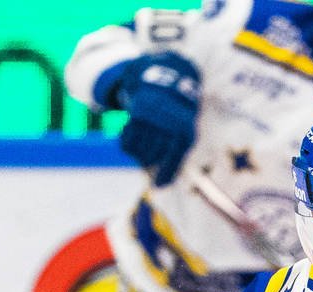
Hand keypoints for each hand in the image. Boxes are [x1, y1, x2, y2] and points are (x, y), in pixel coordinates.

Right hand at [109, 52, 200, 186]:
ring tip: (142, 146)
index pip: (173, 159)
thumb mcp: (184, 132)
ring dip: (138, 153)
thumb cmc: (175, 117)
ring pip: (139, 151)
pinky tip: (132, 139)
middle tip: (147, 160)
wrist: (162, 85)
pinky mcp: (136, 115)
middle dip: (149, 162)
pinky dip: (128, 145)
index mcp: (185, 131)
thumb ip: (175, 155)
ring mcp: (152, 120)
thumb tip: (160, 182)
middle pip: (152, 157)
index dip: (166, 175)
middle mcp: (169, 125)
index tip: (158, 186)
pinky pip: (127, 143)